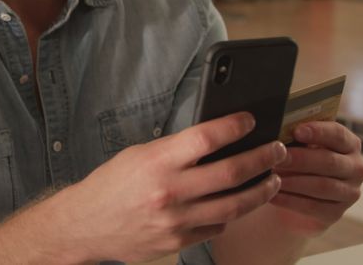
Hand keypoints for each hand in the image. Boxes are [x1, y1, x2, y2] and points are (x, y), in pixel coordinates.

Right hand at [57, 112, 286, 262]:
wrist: (86, 225)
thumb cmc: (112, 185)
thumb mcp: (140, 155)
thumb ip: (177, 149)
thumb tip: (218, 138)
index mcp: (157, 161)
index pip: (207, 138)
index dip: (235, 126)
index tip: (250, 119)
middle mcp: (169, 191)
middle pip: (231, 172)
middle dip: (263, 158)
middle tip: (277, 150)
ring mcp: (176, 221)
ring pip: (234, 204)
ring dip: (261, 190)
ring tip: (273, 179)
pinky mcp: (179, 242)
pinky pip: (218, 226)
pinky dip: (232, 213)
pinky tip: (238, 203)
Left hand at [270, 121, 362, 235]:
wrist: (300, 194)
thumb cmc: (300, 159)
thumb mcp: (303, 144)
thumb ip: (298, 135)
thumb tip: (280, 127)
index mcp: (350, 144)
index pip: (338, 135)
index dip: (318, 132)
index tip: (296, 131)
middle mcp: (356, 168)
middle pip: (329, 162)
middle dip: (301, 159)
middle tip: (277, 157)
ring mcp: (350, 193)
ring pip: (322, 186)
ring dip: (294, 181)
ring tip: (272, 176)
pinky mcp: (336, 213)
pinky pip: (312, 206)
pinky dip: (290, 200)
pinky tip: (273, 195)